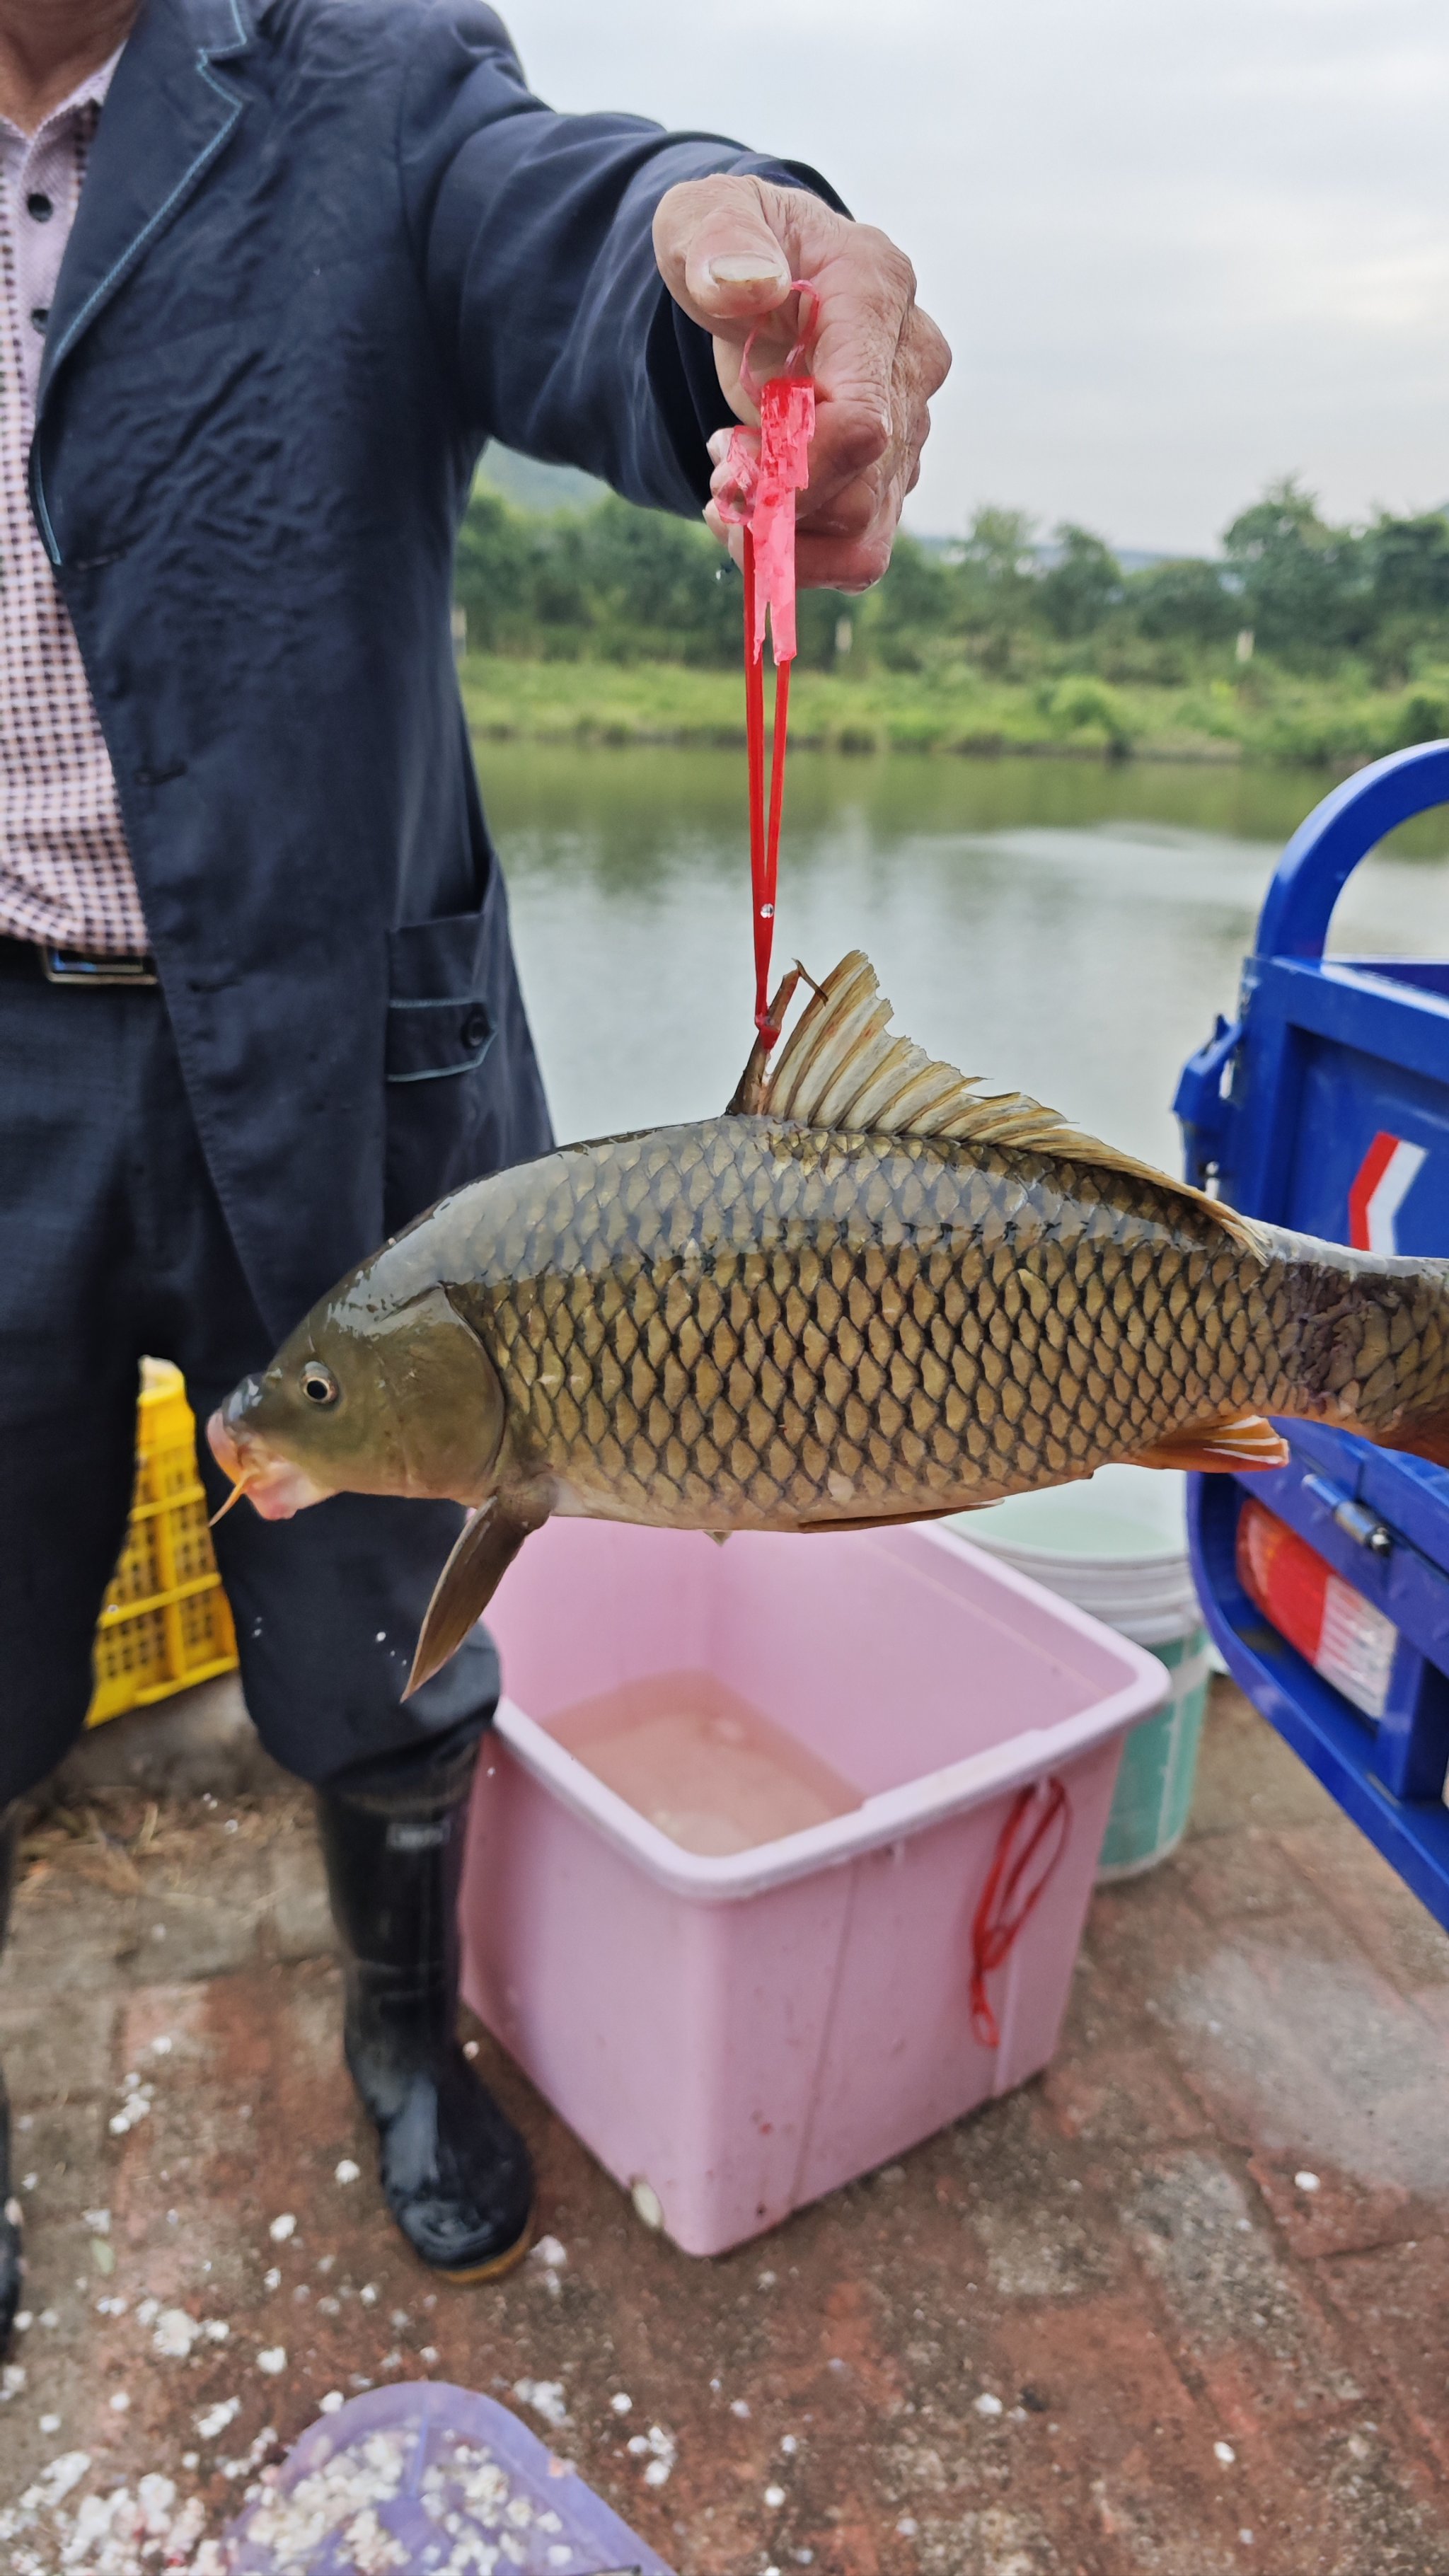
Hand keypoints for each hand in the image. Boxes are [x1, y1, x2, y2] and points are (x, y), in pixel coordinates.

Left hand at [653, 174, 950, 592]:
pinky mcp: (892, 470)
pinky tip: (756, 512)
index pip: (863, 421)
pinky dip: (800, 554)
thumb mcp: (703, 216)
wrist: (755, 273)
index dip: (797, 473)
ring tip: (728, 487)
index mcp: (875, 293)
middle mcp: (912, 364)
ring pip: (864, 536)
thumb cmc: (729, 244)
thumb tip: (752, 288)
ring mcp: (910, 424)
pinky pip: (859, 551)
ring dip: (782, 537)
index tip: (724, 466)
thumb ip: (720, 240)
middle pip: (861, 493)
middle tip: (715, 473)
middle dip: (773, 507)